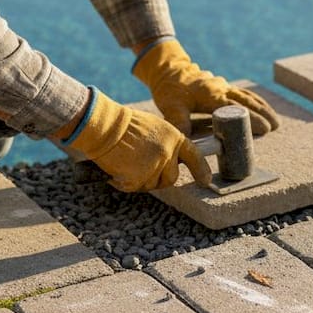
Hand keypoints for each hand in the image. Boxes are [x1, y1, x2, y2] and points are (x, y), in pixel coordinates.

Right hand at [56, 89, 211, 191]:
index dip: (201, 170)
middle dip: (158, 178)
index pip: (194, 156)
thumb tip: (168, 162)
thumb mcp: (154, 128)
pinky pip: (134, 187)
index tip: (205, 181)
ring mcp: (155, 166)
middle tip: (141, 169)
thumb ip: (165, 144)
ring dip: (139, 180)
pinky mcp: (140, 177)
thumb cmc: (125, 125)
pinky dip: (124, 182)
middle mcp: (169, 153)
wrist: (106, 126)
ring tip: (126, 162)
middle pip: (171, 178)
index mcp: (175, 138)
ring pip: (151, 184)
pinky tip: (118, 169)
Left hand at [132, 39, 279, 136]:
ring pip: (248, 96)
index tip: (264, 128)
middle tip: (275, 126)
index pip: (235, 108)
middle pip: (247, 101)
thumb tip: (187, 142)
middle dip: (263, 113)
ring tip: (275, 121)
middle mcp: (221, 89)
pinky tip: (263, 108)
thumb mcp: (171, 107)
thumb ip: (180, 123)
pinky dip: (255, 101)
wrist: (170, 69)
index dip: (251, 118)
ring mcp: (224, 86)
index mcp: (211, 95)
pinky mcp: (224, 86)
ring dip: (263, 107)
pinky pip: (243, 93)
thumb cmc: (170, 90)